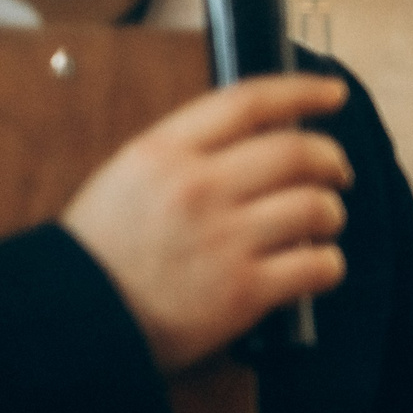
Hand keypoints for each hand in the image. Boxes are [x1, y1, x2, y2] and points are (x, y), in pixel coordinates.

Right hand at [59, 74, 352, 373]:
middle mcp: (198, 188)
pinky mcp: (244, 291)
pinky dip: (327, 263)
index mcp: (164, 152)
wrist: (75, 321)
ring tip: (320, 223)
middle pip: (298, 152)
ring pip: (317, 207)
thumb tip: (265, 133)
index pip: (248, 102)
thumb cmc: (103, 250)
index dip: (302, 91)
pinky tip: (314, 265)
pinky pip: (318, 265)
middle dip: (331, 159)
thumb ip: (190, 150)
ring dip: (330, 214)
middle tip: (336, 172)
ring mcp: (224, 240)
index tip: (333, 93)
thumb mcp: (130, 176)